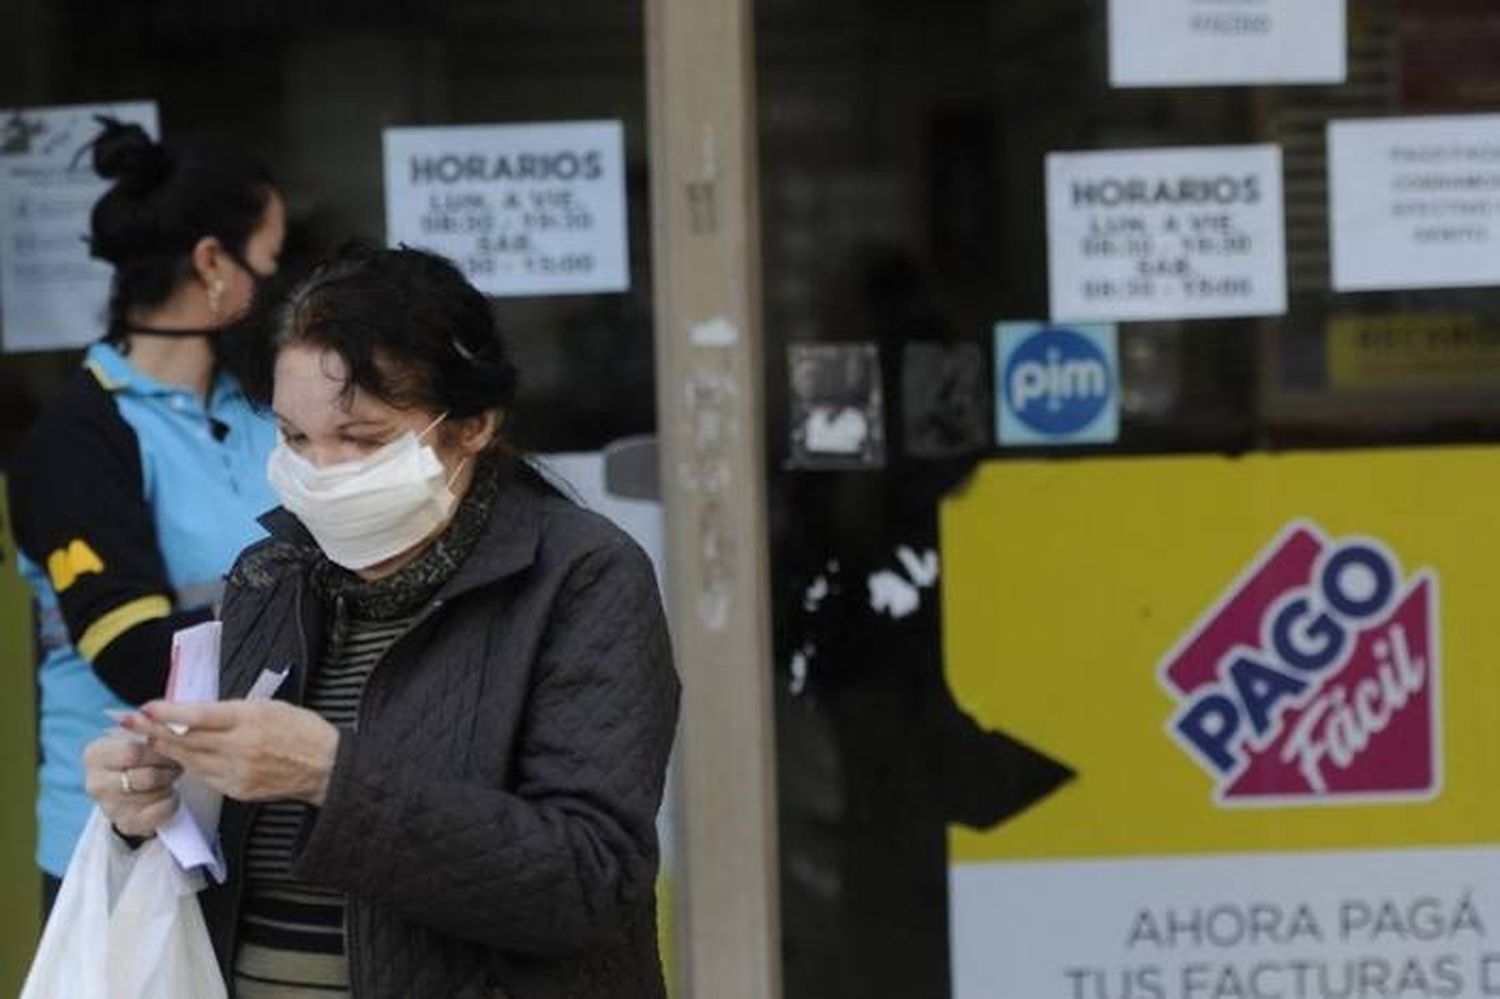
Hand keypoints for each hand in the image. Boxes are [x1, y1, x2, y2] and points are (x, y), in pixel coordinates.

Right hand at [83, 734, 181, 837]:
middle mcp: (95, 783)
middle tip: (177, 764)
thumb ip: (149, 725)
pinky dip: (172, 802)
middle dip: (169, 769)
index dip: (160, 750)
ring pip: (153, 795)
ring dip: (170, 784)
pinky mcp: (125, 824)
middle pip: (146, 776)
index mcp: (94, 754)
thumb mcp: (139, 735)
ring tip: (171, 777)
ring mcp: (108, 807)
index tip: (173, 746)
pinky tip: (170, 794)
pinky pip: (158, 813)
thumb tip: (167, 709)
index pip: (133, 752)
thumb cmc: (140, 755)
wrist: (134, 787)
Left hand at [124, 700, 340, 806]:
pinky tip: (178, 757)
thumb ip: (231, 710)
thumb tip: (193, 712)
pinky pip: (204, 777)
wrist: (326, 766)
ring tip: (146, 738)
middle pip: (187, 740)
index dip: (169, 713)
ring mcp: (237, 772)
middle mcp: (240, 747)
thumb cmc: (300, 729)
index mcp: (250, 719)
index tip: (145, 708)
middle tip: (128, 722)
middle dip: (154, 730)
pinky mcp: (237, 791)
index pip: (199, 716)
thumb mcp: (269, 706)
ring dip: (166, 749)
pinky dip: (189, 765)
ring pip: (190, 761)